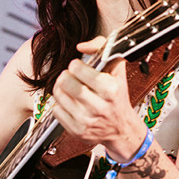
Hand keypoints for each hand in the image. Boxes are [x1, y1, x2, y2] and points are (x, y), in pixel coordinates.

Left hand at [52, 37, 146, 159]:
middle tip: (70, 77)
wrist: (121, 129)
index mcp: (111, 89)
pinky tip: (71, 104)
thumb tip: (81, 47)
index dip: (75, 65)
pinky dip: (61, 104)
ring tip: (70, 89)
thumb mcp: (117, 71)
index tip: (78, 67)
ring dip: (61, 89)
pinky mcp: (77, 131)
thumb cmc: (118, 97)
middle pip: (65, 82)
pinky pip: (56, 110)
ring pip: (59, 95)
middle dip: (65, 76)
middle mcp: (99, 107)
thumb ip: (103, 49)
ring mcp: (87, 121)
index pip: (77, 69)